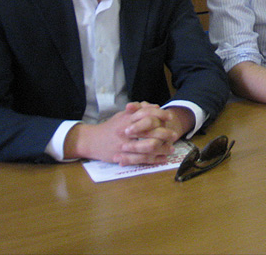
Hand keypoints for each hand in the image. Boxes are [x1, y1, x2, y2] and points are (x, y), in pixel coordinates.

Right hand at [64, 102, 187, 164]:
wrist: (91, 141)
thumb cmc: (109, 127)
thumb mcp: (122, 115)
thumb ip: (138, 110)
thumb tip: (155, 107)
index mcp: (127, 119)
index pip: (147, 114)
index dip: (160, 114)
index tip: (170, 117)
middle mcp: (127, 131)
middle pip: (151, 131)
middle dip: (165, 133)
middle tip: (174, 135)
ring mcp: (125, 145)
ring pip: (148, 147)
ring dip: (162, 148)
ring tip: (171, 148)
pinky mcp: (124, 156)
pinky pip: (142, 159)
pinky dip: (154, 159)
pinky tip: (163, 158)